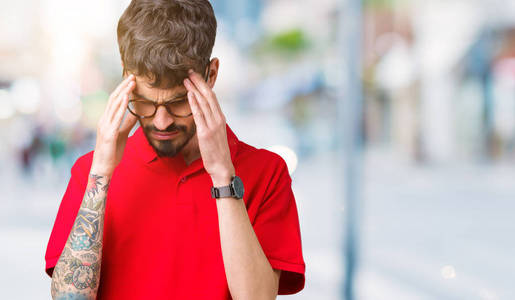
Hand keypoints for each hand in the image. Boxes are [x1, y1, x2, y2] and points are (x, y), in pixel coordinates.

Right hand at [90, 74, 137, 175]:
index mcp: (107, 120)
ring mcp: (105, 126)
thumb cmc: (112, 152)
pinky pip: (116, 117)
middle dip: (123, 86)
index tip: (131, 80)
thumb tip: (136, 113)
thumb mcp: (122, 134)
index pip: (114, 100)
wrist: (104, 167)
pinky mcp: (108, 133)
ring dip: (123, 92)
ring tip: (131, 82)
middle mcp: (104, 120)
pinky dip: (121, 106)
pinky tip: (126, 98)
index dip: (122, 89)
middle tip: (132, 76)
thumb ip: (128, 123)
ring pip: (114, 105)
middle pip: (113, 99)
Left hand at [183, 69, 234, 185]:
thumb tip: (202, 113)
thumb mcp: (215, 133)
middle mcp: (218, 119)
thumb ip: (210, 122)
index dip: (204, 85)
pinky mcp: (205, 133)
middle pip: (208, 96)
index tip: (196, 76)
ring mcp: (212, 125)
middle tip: (190, 72)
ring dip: (194, 89)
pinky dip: (194, 103)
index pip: (212, 97)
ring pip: (203, 102)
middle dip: (199, 82)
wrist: (222, 166)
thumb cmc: (217, 151)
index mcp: (220, 118)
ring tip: (186, 80)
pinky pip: (199, 115)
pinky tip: (189, 94)